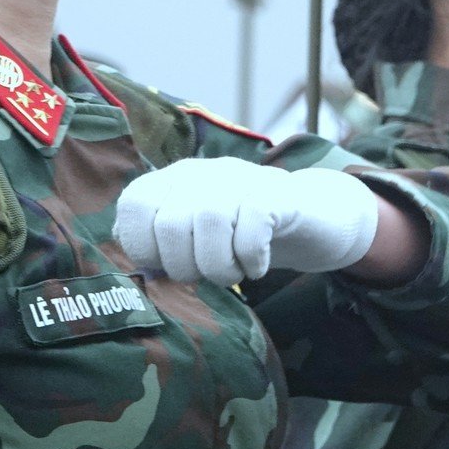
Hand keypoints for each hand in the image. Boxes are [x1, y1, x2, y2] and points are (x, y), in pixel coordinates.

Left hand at [112, 159, 379, 286]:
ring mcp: (241, 179)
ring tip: (233, 275)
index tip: (166, 267)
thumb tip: (136, 272)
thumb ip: (161, 247)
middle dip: (184, 267)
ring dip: (218, 266)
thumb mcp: (196, 240)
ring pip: (209, 221)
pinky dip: (250, 257)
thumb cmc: (244, 237)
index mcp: (175, 181)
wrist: (314, 219)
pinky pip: (252, 224)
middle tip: (208, 276)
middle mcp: (203, 172)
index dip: (143, 247)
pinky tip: (257, 267)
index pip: (133, 204)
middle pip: (170, 222)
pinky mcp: (276, 195)